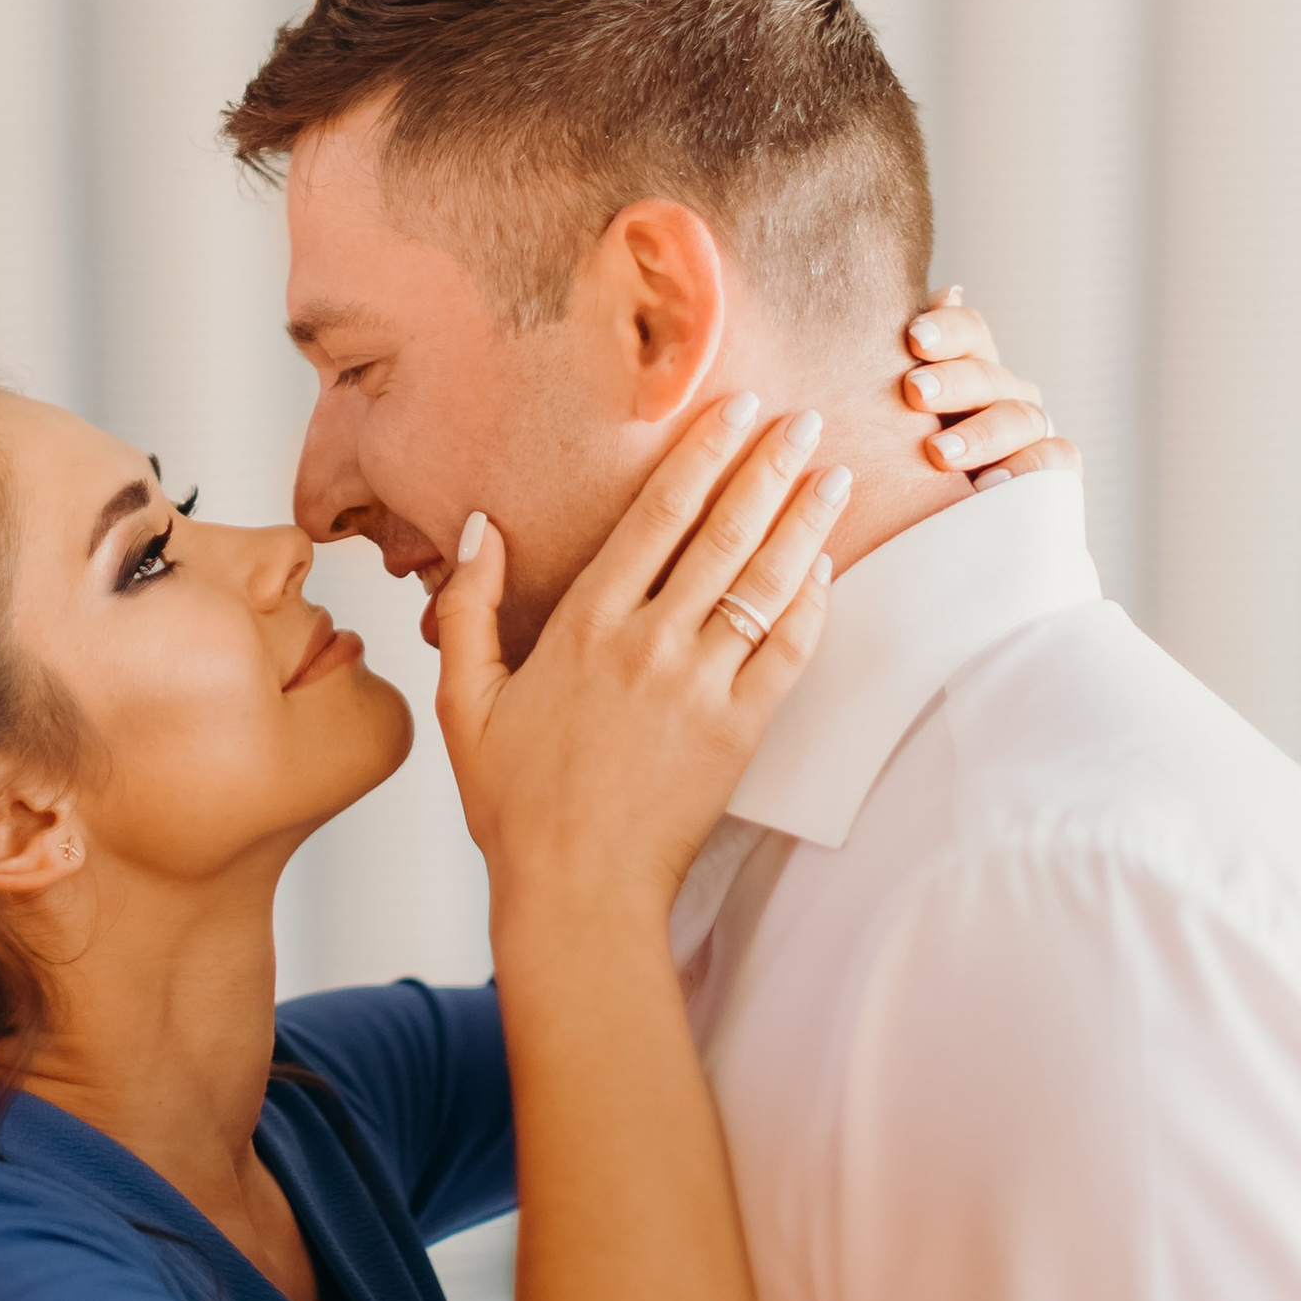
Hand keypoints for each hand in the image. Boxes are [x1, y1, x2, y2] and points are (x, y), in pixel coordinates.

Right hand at [433, 395, 844, 923]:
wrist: (577, 891)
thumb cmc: (516, 803)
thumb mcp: (465, 702)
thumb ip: (467, 608)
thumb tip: (480, 529)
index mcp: (585, 625)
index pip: (657, 516)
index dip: (702, 455)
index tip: (736, 410)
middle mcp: (649, 644)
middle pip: (723, 534)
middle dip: (769, 468)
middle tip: (805, 421)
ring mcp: (700, 687)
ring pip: (765, 585)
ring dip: (805, 524)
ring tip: (836, 477)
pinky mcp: (739, 732)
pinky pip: (788, 655)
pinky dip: (812, 608)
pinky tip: (826, 570)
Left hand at [901, 289, 1079, 488]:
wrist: (907, 519)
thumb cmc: (887, 453)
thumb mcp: (882, 409)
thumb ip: (896, 357)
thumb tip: (947, 294)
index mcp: (964, 365)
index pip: (968, 331)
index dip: (948, 329)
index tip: (914, 337)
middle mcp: (1000, 394)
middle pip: (989, 375)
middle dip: (953, 382)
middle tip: (914, 392)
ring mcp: (1027, 435)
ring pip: (1022, 418)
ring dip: (983, 433)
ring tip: (939, 452)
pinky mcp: (1048, 475)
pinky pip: (1058, 461)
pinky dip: (1031, 467)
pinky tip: (989, 484)